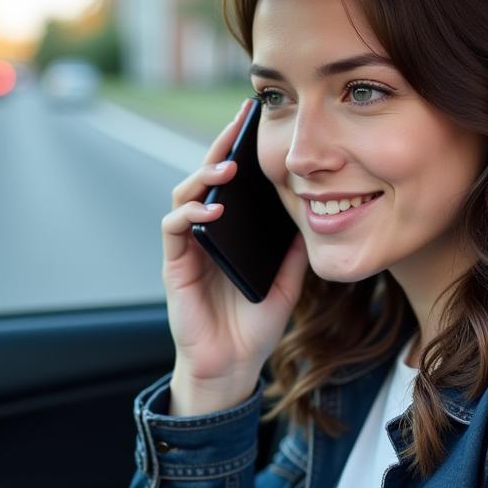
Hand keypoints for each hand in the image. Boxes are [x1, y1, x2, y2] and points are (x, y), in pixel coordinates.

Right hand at [161, 98, 307, 412]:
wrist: (233, 366)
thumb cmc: (255, 325)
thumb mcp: (287, 282)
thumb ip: (295, 251)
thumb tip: (313, 216)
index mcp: (231, 232)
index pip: (233, 182)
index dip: (241, 149)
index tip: (257, 121)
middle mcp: (206, 232)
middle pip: (207, 177)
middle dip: (222, 146)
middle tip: (239, 121)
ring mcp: (188, 247)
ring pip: (184, 194)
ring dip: (204, 176)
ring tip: (227, 166)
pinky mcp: (175, 266)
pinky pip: (174, 228)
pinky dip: (191, 212)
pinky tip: (213, 208)